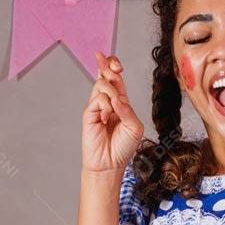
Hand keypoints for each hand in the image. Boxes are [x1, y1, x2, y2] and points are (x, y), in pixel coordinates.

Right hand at [82, 51, 143, 171]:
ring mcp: (97, 107)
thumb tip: (116, 98)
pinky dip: (105, 105)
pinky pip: (97, 100)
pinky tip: (106, 118)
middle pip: (105, 76)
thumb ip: (128, 110)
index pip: (116, 79)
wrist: (110, 163)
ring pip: (102, 85)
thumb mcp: (135, 127)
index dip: (114, 67)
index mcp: (121, 102)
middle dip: (107, 65)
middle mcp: (108, 102)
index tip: (116, 64)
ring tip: (113, 108)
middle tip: (106, 61)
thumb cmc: (124, 147)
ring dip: (111, 91)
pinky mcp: (89, 114)